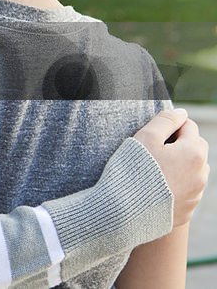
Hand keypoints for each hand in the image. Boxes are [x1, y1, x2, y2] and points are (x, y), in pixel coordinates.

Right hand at [135, 108, 209, 226]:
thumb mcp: (145, 137)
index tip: (153, 131)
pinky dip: (175, 184)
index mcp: (193, 153)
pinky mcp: (187, 210)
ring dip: (180, 165)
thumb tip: (181, 112)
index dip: (170, 124)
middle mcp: (201, 174)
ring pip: (193, 170)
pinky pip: (186, 190)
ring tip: (154, 168)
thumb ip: (165, 121)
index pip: (189, 126)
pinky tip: (155, 186)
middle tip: (154, 147)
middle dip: (180, 143)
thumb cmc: (133, 170)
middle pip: (196, 148)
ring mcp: (195, 194)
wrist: (125, 213)